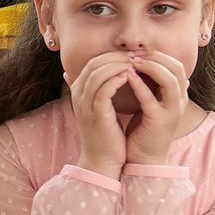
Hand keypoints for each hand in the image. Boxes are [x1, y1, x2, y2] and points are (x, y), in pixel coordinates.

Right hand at [65, 50, 136, 176]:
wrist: (102, 160)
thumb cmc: (106, 134)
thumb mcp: (100, 108)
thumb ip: (101, 90)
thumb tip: (112, 75)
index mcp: (78, 92)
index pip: (92, 62)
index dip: (113, 55)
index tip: (132, 55)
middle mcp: (78, 95)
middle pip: (94, 64)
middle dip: (117, 56)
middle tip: (137, 55)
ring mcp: (84, 104)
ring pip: (98, 73)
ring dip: (119, 65)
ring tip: (136, 63)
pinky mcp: (95, 113)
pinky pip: (104, 89)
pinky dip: (117, 79)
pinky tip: (131, 76)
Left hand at [118, 49, 190, 165]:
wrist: (144, 159)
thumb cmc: (143, 131)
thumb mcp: (150, 104)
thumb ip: (150, 87)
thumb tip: (142, 66)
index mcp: (177, 96)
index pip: (176, 65)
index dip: (159, 55)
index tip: (139, 51)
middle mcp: (179, 101)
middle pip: (176, 68)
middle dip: (156, 57)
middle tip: (135, 52)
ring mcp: (172, 111)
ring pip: (169, 80)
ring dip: (150, 67)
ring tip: (132, 61)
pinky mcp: (159, 121)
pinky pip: (151, 99)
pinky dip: (140, 86)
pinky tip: (127, 77)